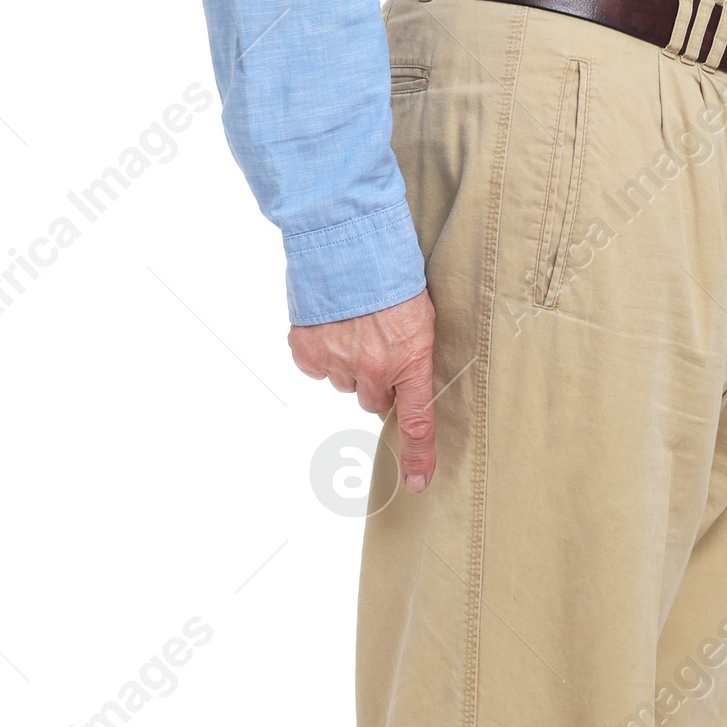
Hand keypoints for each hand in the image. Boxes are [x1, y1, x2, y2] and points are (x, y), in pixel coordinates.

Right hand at [289, 288, 436, 489]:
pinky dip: (320, 351)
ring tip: (353, 324)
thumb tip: (402, 379)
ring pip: (342, 382)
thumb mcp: (420, 314)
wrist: (348, 242)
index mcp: (410, 360)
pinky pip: (314, 366)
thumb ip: (412, 353)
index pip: (418, 421)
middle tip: (376, 343)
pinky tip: (329, 325)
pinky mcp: (307, 349)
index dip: (419, 457)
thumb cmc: (392, 273)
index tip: (418, 483)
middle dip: (375, 379)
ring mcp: (337, 361)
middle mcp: (372, 369)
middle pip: (372, 399)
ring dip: (347, 362)